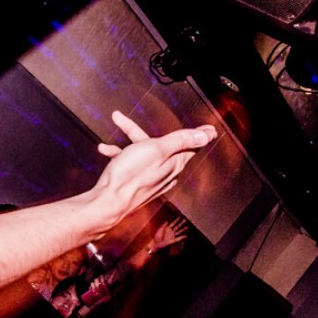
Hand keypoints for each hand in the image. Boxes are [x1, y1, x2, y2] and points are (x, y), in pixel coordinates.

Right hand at [93, 112, 215, 223]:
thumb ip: (181, 140)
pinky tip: (106, 149)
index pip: (192, 146)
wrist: (107, 201)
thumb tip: (205, 136)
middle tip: (166, 116)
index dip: (200, 135)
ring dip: (130, 138)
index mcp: (173, 163)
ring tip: (118, 121)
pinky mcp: (135, 183)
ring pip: (144, 151)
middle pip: (165, 146)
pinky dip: (120, 154)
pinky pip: (130, 163)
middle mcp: (165, 173)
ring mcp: (150, 178)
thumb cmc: (129, 174)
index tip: (211, 130)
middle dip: (157, 126)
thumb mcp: (157, 149)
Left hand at [152, 217, 189, 251]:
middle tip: (185, 220)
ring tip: (187, 227)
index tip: (180, 217)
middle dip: (181, 223)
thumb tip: (167, 221)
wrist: (156, 243)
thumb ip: (163, 225)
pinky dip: (182, 237)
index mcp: (167, 228)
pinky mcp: (173, 240)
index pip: (173, 223)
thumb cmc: (157, 237)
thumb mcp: (159, 230)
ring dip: (183, 229)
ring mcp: (172, 236)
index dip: (176, 220)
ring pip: (179, 232)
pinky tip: (185, 236)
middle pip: (177, 227)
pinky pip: (178, 238)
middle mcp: (171, 232)